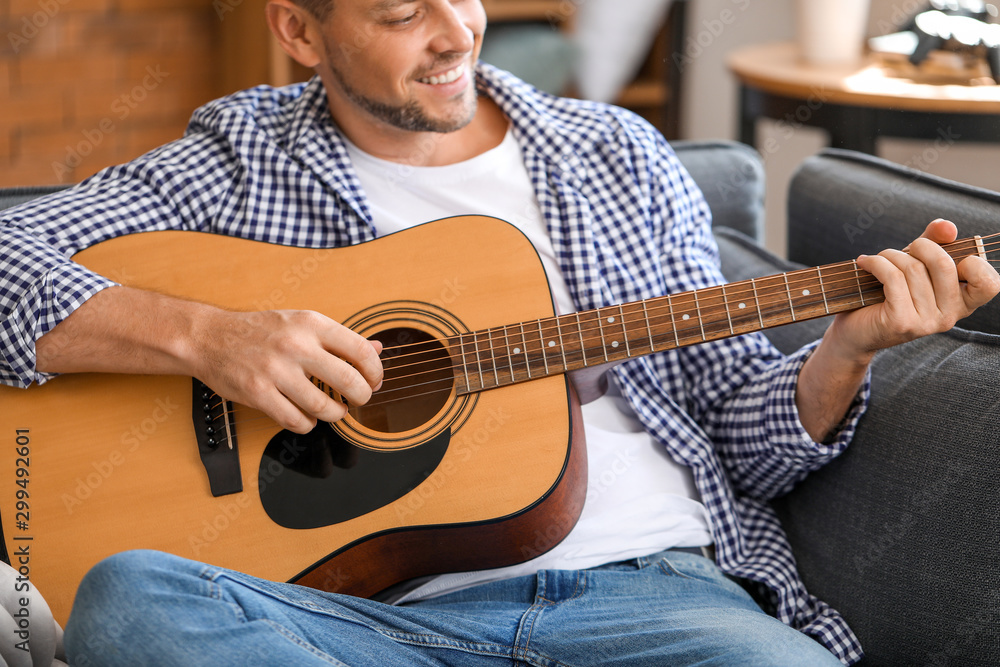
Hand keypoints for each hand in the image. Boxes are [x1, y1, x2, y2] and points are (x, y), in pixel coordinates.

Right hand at [191, 308, 382, 433]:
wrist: (210, 337)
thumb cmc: (262, 331)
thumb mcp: (302, 323)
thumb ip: (341, 338)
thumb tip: (379, 348)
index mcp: (312, 324)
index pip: (362, 351)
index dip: (376, 372)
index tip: (374, 381)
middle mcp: (296, 345)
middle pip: (350, 383)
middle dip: (361, 397)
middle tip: (358, 399)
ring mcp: (276, 371)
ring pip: (325, 408)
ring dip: (335, 414)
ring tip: (332, 409)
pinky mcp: (258, 394)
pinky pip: (298, 421)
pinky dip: (308, 423)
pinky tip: (305, 414)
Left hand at [826, 219, 999, 363]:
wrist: (856, 329)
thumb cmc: (889, 292)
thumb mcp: (917, 263)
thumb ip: (936, 242)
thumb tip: (948, 227)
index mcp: (962, 303)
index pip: (990, 284)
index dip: (974, 262)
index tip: (944, 256)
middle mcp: (950, 316)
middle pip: (945, 264)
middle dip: (920, 246)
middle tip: (904, 249)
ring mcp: (927, 322)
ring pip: (914, 269)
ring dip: (890, 255)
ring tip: (878, 259)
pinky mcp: (902, 322)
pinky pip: (893, 278)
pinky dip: (876, 263)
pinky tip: (865, 263)